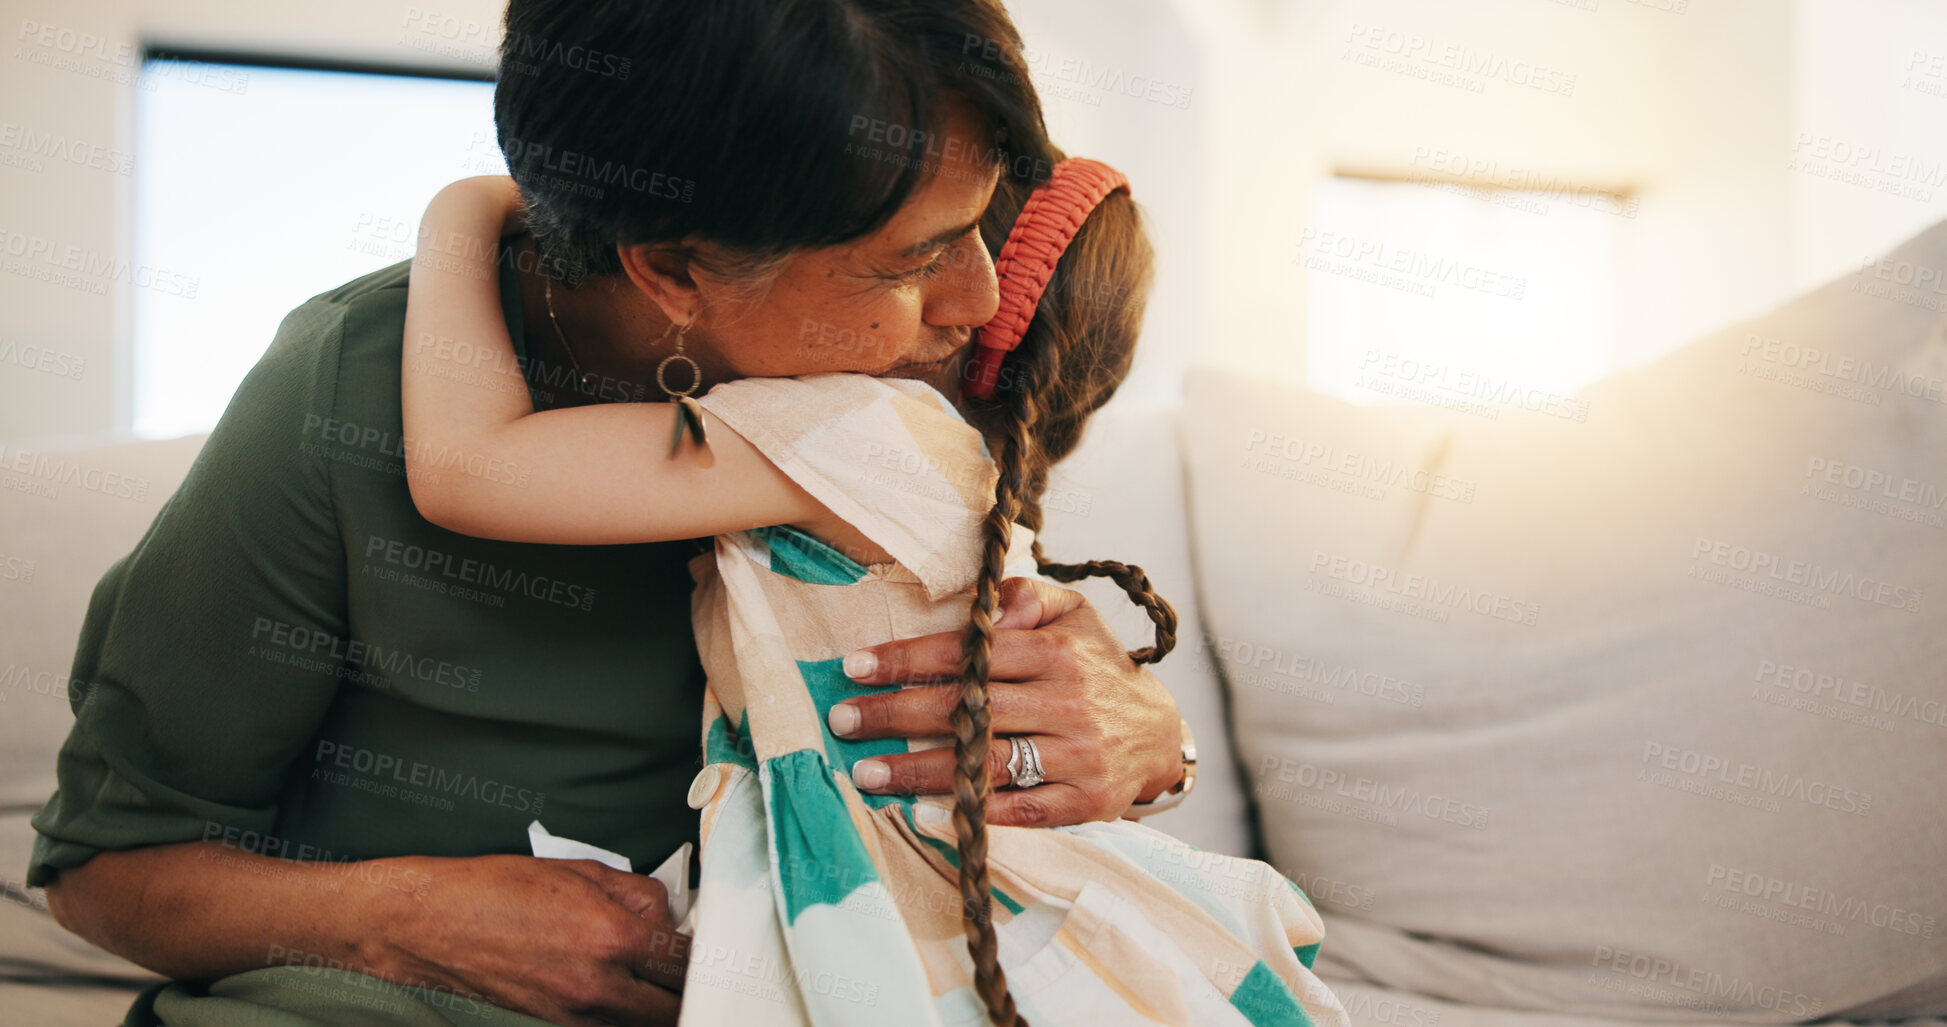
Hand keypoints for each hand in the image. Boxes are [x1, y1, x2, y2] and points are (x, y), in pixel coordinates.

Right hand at [366, 854, 689, 1026]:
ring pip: (644, 1025)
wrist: (432, 923)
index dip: (704, 955)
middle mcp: (598, 984)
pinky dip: (625, 1016)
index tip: (710, 948)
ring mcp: (575, 1012)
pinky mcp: (555, 1024)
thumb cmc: (498, 889)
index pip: (685, 960)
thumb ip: (638, 895)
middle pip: (674, 1007)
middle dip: (689, 989)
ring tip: (660, 983)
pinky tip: (625, 994)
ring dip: (660, 1007)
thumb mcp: (582, 871)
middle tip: (690, 970)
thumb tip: (670, 915)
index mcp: (611, 936)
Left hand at [828, 576, 1183, 824]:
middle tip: (844, 719)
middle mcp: (1068, 703)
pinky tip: (926, 810)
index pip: (971, 654)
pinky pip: (1021, 809)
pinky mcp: (1084, 801)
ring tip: (868, 773)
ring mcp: (1078, 756)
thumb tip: (987, 605)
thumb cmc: (1098, 670)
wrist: (1160, 736)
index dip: (909, 660)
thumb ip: (1028, 597)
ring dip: (922, 770)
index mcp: (1058, 653)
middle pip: (969, 708)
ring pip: (988, 762)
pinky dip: (975, 810)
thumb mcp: (1076, 615)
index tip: (856, 668)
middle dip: (898, 714)